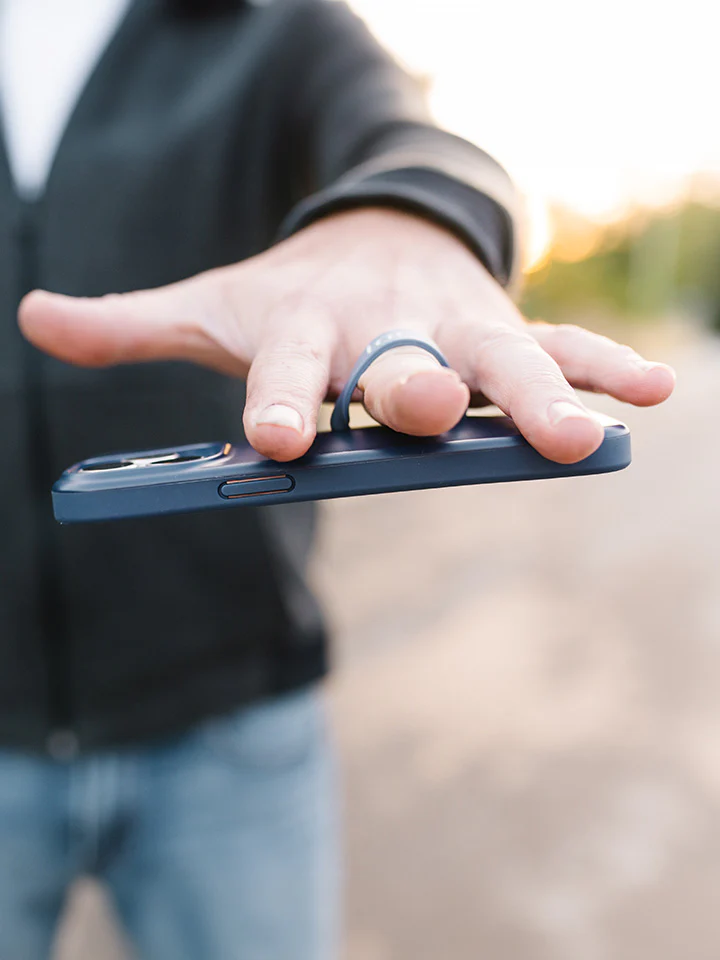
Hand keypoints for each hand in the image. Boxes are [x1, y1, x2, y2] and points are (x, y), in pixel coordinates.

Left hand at [19, 209, 674, 463]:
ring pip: (498, 359)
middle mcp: (384, 327)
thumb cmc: (291, 298)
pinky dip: (603, 367)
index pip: (288, 369)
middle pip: (400, 365)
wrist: (368, 236)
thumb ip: (131, 322)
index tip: (273, 441)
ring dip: (536, 395)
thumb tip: (33, 314)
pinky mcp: (504, 328)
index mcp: (306, 329)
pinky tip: (653, 396)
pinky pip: (558, 345)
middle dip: (411, 389)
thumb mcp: (213, 305)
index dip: (279, 401)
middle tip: (422, 413)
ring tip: (574, 435)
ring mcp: (453, 325)